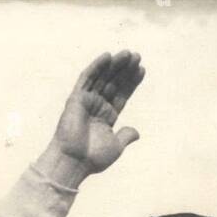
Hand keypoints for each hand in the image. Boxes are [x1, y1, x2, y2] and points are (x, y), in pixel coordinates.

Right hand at [48, 50, 144, 177]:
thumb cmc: (93, 158)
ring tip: (128, 54)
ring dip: (114, 64)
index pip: (122, 94)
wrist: (74, 161)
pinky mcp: (76, 98)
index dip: (132, 82)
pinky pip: (87, 78)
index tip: (142, 70)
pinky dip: (97, 66)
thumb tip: (137, 132)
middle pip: (114, 83)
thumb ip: (125, 136)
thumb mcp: (116, 147)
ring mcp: (86, 100)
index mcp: (107, 117)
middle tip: (137, 56)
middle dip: (125, 70)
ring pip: (102, 77)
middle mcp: (97, 106)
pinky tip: (108, 57)